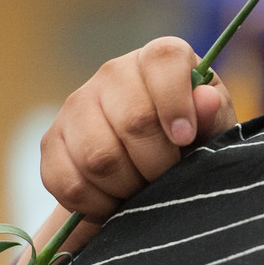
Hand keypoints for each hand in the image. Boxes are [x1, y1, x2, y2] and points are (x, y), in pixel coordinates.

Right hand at [40, 37, 236, 220]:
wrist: (148, 166)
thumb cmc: (191, 139)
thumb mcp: (212, 128)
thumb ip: (212, 116)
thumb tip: (207, 99)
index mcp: (158, 60)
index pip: (164, 60)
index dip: (176, 103)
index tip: (185, 139)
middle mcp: (113, 73)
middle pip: (133, 121)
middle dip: (157, 163)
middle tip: (167, 177)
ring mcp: (76, 105)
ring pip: (98, 158)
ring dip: (128, 186)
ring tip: (143, 189)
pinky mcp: (52, 141)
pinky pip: (69, 183)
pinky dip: (97, 204)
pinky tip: (116, 200)